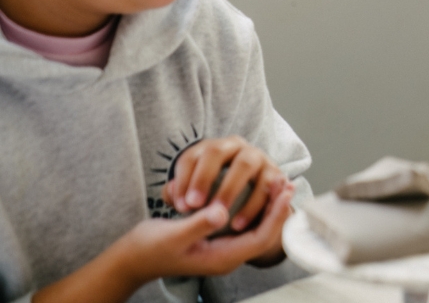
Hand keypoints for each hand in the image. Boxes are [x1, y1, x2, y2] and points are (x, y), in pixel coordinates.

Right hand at [118, 185, 293, 283]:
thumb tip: (221, 213)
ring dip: (267, 206)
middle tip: (286, 181)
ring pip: (255, 229)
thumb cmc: (148, 248)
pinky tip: (257, 190)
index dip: (275, 214)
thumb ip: (199, 224)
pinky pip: (244, 226)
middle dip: (276, 208)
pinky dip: (253, 207)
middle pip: (263, 233)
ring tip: (277, 182)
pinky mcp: (215, 241)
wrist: (130, 260)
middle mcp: (225, 257)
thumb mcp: (173, 235)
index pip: (260, 239)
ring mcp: (221, 250)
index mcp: (220, 259)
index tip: (284, 191)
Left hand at [164, 136, 286, 234]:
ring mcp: (256, 157)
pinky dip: (253, 205)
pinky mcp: (274, 172)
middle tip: (194, 205)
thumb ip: (177, 194)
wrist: (251, 197)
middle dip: (203, 178)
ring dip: (230, 189)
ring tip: (218, 214)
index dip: (183, 179)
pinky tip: (238, 224)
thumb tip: (171, 194)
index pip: (191, 156)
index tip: (179, 205)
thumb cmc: (214, 196)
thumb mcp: (191, 193)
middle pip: (216, 152)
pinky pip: (266, 184)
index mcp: (209, 149)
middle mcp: (234, 147)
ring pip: (244, 164)